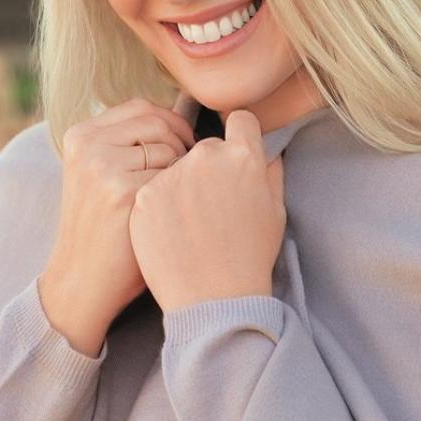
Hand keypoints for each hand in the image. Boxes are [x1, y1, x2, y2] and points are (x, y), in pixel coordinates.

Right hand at [39, 96, 196, 354]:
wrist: (82, 283)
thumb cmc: (106, 230)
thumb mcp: (102, 175)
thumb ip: (128, 142)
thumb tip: (184, 109)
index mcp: (81, 135)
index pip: (142, 107)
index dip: (173, 122)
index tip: (186, 146)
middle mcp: (87, 145)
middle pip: (159, 123)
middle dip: (183, 145)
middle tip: (189, 175)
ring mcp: (102, 167)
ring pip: (169, 149)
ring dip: (183, 173)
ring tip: (175, 200)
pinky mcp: (122, 192)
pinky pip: (173, 177)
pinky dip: (180, 196)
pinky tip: (173, 217)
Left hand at [128, 108, 285, 312]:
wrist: (213, 300)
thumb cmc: (250, 258)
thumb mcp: (275, 212)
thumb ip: (271, 172)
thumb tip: (268, 150)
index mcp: (243, 156)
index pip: (240, 121)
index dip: (239, 136)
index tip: (234, 152)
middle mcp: (206, 156)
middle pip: (204, 147)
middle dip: (208, 167)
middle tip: (211, 204)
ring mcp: (171, 175)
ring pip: (174, 167)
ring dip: (180, 185)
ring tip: (189, 225)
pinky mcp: (144, 195)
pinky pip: (152, 188)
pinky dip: (159, 206)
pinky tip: (170, 232)